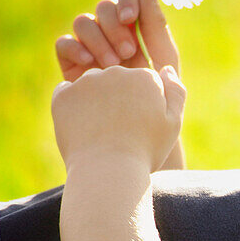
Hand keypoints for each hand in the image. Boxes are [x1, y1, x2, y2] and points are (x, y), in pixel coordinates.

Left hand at [51, 65, 185, 171]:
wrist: (107, 172)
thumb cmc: (144, 151)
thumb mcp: (173, 123)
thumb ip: (176, 92)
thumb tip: (166, 68)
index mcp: (145, 77)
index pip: (143, 83)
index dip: (143, 107)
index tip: (140, 127)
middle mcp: (116, 72)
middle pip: (117, 81)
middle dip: (119, 100)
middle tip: (120, 132)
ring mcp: (87, 82)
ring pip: (92, 85)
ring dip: (96, 101)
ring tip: (101, 131)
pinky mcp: (64, 95)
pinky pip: (67, 93)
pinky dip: (73, 107)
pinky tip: (83, 128)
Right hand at [55, 0, 180, 80]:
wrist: (139, 122)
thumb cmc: (157, 90)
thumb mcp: (162, 54)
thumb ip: (155, 22)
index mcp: (136, 25)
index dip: (127, 2)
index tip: (130, 19)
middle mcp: (111, 30)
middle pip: (104, 6)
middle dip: (115, 27)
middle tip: (128, 53)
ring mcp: (90, 44)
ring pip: (83, 22)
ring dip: (98, 40)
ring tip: (113, 65)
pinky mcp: (71, 61)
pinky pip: (64, 43)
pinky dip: (75, 48)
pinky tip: (90, 64)